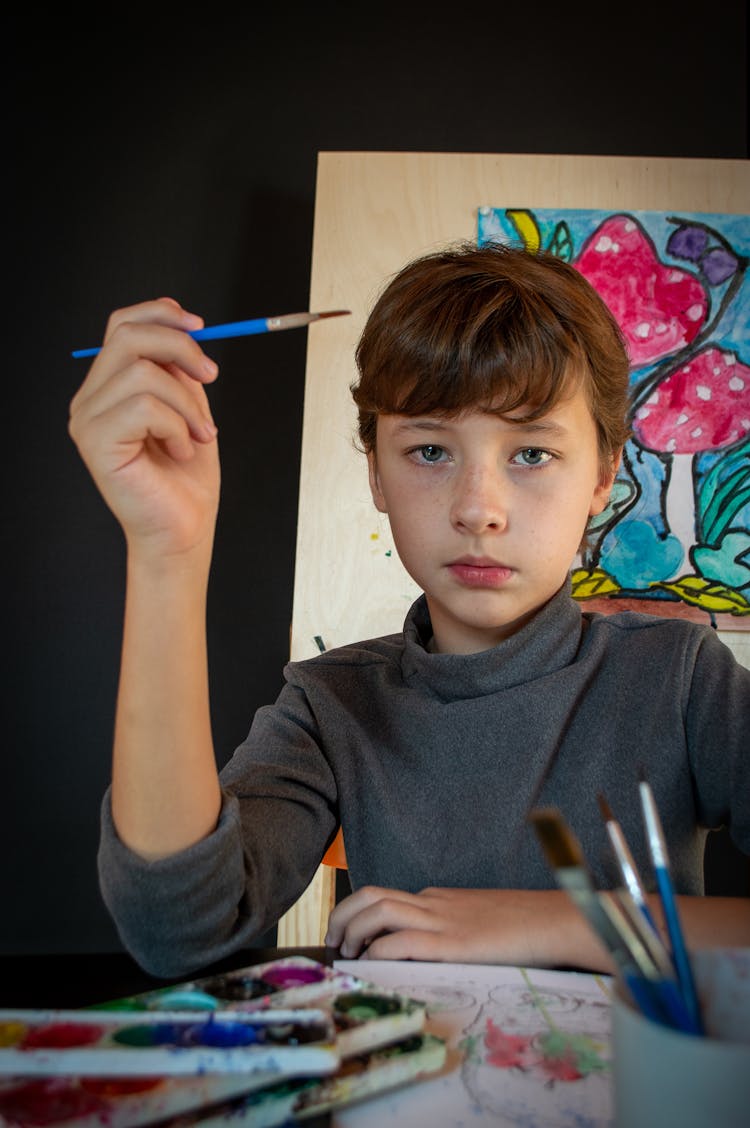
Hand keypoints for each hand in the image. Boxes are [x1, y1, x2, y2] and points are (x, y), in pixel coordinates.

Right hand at [69, 298, 220, 557]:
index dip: (162, 313)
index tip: (202, 327)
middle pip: (128, 335)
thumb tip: (188, 333)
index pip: (122, 324)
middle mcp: (91, 399)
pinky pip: (145, 408)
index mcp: (110, 387)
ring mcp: (88, 420)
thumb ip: (180, 371)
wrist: (182, 530)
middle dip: (181, 347)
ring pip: (143, 373)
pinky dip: (176, 427)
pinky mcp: (96, 442)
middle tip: (211, 376)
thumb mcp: (190, 409)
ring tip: (199, 434)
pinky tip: (181, 451)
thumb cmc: (185, 479)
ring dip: (187, 403)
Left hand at [325, 885, 612, 969]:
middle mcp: (434, 903)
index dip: (357, 915)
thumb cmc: (527, 926)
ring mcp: (443, 920)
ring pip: (379, 910)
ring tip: (346, 955)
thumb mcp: (480, 922)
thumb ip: (454, 929)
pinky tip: (373, 966)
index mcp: (439, 898)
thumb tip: (432, 952)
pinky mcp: (454, 943)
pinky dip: (379, 952)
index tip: (348, 938)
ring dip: (353, 931)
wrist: (558, 920)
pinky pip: (404, 941)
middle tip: (333, 942)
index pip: (385, 897)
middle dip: (342, 916)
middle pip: (371, 895)